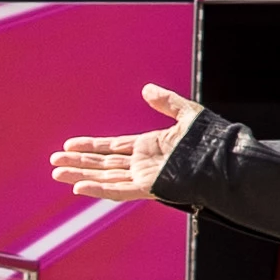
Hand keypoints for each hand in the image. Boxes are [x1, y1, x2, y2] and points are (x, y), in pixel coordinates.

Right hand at [51, 84, 205, 200]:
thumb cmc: (212, 141)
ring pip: (105, 177)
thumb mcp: (187, 114)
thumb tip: (146, 89)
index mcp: (149, 147)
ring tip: (56, 173)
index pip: (112, 148)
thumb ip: (166, 102)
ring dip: (80, 175)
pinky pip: (119, 190)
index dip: (90, 147)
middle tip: (53, 163)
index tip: (69, 146)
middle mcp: (143, 164)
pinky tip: (79, 187)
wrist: (226, 161)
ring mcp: (145, 177)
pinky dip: (99, 189)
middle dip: (78, 163)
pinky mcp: (149, 187)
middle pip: (103, 164)